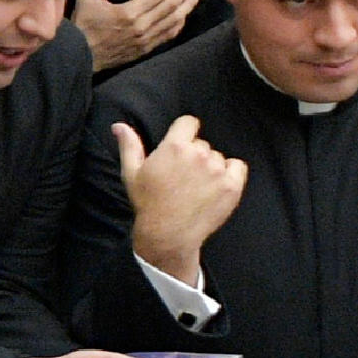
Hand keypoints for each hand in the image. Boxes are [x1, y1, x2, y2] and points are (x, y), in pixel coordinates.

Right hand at [74, 0, 200, 72]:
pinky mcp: (146, 49)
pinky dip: (179, 24)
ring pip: (174, 20)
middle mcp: (142, 26)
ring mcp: (146, 39)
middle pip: (171, 5)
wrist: (81, 56)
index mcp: (129, 12)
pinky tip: (185, 15)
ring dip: (187, 6)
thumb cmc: (84, 26)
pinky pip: (168, 35)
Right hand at [115, 114, 245, 278]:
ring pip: (218, 157)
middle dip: (194, 155)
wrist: (167, 235)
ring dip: (211, 167)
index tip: (181, 147)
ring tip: (197, 187)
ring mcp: (217, 170)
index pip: (189, 122)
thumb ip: (129, 145)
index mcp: (174, 147)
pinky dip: (231, 174)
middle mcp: (198, 154)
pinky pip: (238, 167)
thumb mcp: (132, 173)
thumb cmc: (148, 204)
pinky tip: (216, 186)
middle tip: (183, 177)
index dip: (185, 133)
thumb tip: (119, 126)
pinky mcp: (231, 185)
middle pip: (202, 143)